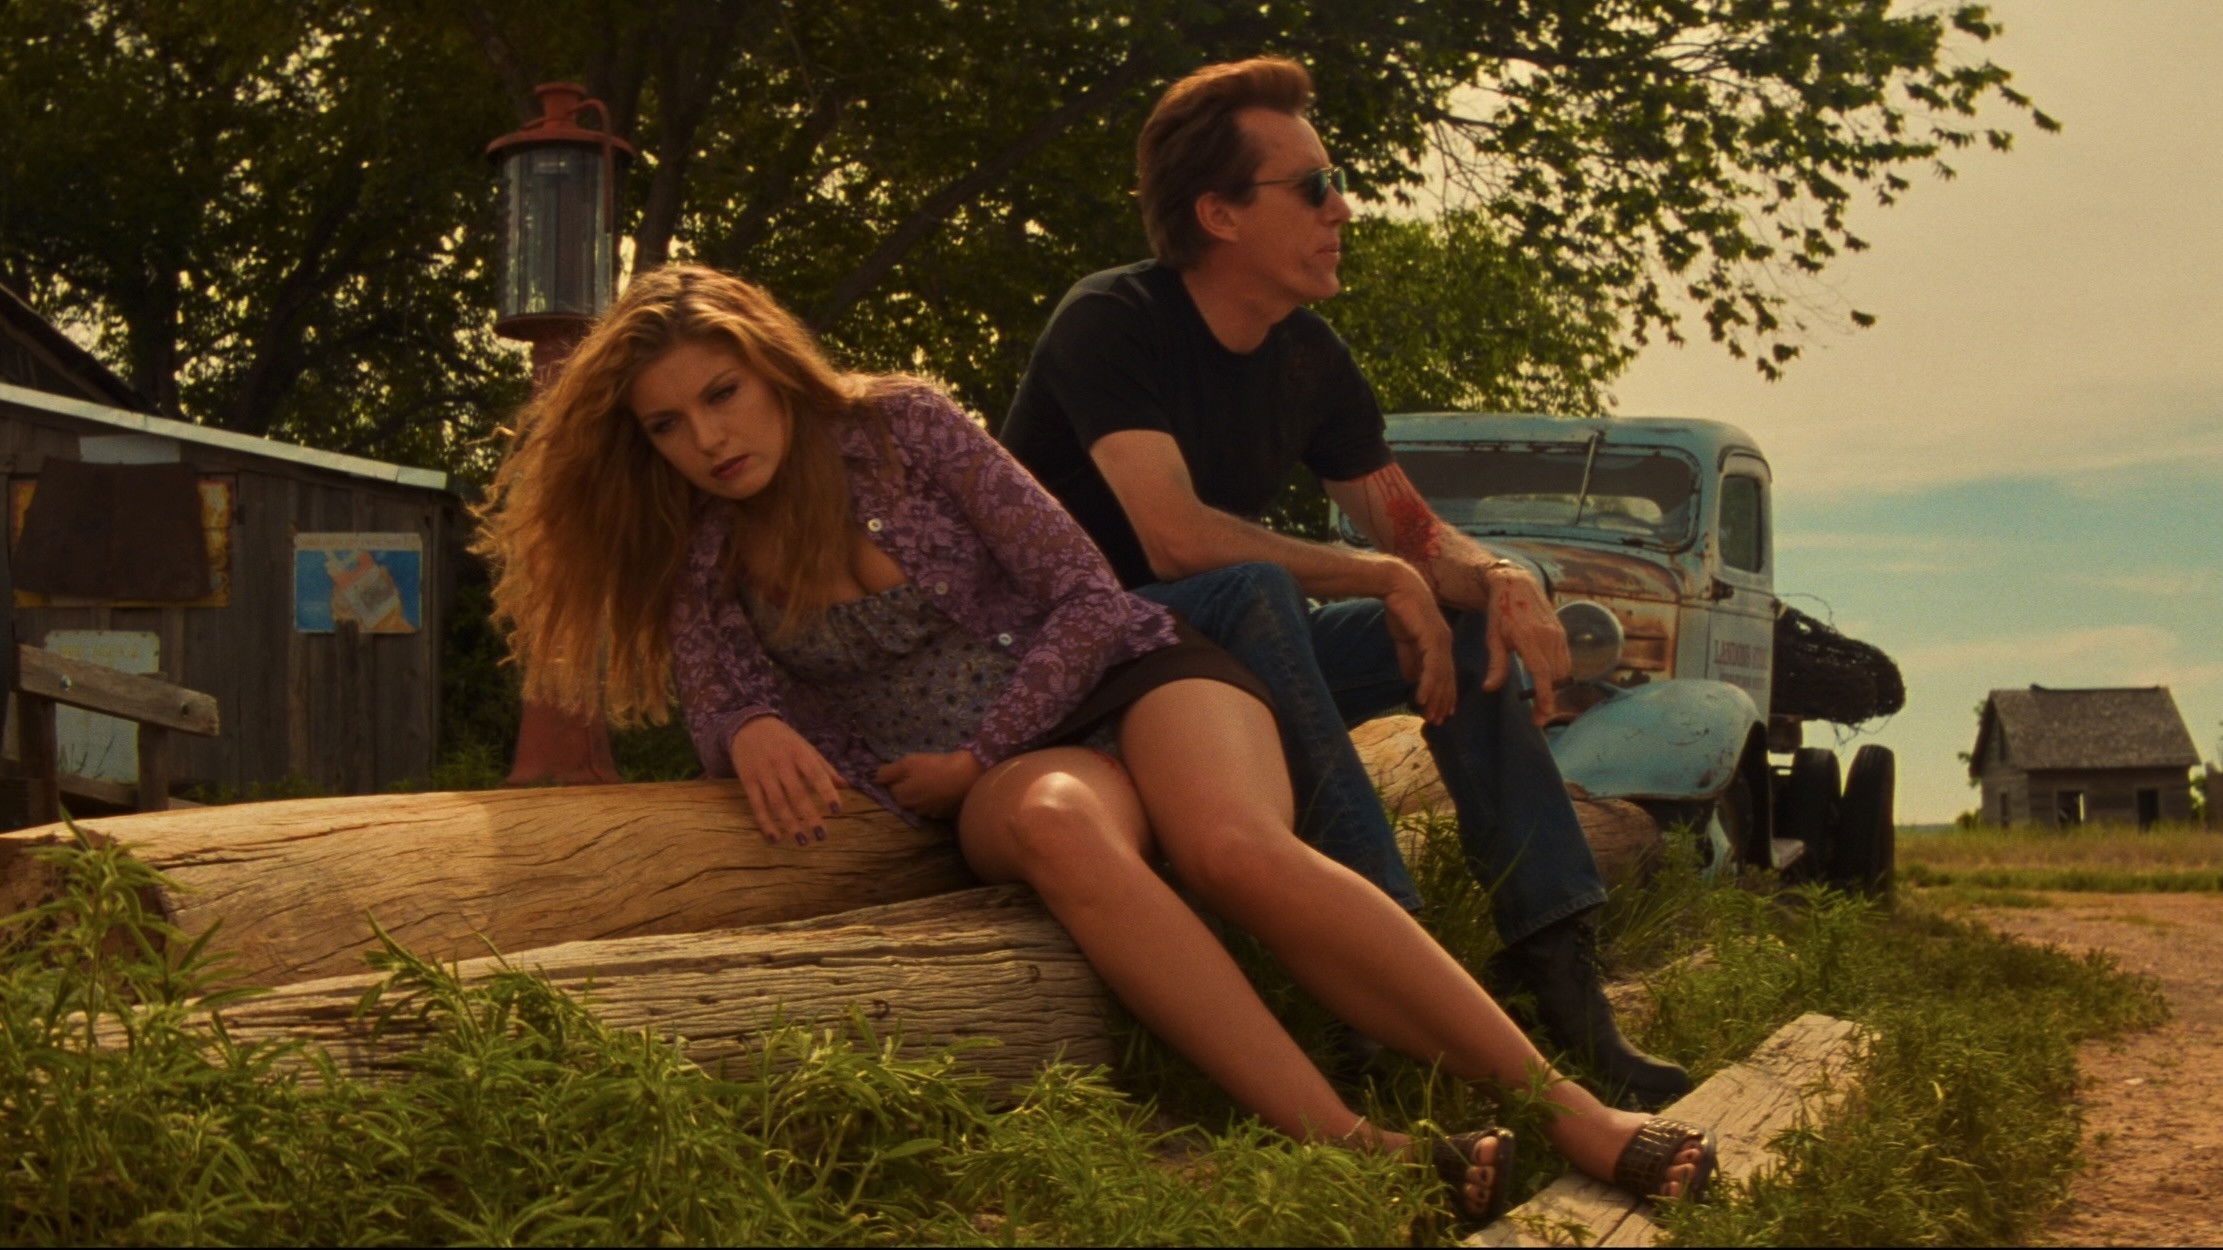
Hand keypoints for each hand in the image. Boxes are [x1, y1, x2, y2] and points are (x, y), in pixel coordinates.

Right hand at [729, 716, 842, 845]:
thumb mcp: (805, 746)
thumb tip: (846, 785)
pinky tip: (775, 838)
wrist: (747, 726)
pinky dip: (765, 823)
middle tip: (821, 835)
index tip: (837, 810)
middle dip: (810, 816)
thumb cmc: (783, 739)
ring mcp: (763, 773)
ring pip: (777, 803)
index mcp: (799, 753)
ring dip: (790, 824)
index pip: (816, 774)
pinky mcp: (747, 781)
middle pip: (797, 793)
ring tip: (802, 841)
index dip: (827, 792)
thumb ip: (824, 767)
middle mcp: (781, 763)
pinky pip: (757, 805)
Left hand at [876, 750, 985, 819]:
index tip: (906, 768)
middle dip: (908, 787)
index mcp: (902, 797)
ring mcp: (930, 813)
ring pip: (920, 802)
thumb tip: (873, 778)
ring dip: (923, 794)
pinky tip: (943, 788)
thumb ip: (888, 772)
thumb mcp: (908, 763)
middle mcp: (913, 809)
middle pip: (905, 797)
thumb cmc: (934, 767)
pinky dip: (936, 798)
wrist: (966, 776)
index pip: (891, 788)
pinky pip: (935, 806)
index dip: (897, 777)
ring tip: (933, 779)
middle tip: (920, 772)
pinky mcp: (945, 813)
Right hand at [1378, 559, 1456, 723]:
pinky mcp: (1432, 638)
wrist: (1396, 586)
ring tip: (1431, 716)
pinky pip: (1432, 667)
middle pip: (1447, 678)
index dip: (1443, 693)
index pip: (1445, 673)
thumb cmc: (1400, 609)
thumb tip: (1410, 679)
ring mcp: (1440, 640)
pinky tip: (1422, 699)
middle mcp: (1444, 643)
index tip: (1440, 712)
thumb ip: (1409, 659)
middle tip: (1437, 721)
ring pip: (1442, 676)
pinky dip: (1428, 685)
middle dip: (1442, 701)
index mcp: (1440, 643)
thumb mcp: (1404, 640)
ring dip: (1436, 698)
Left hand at [1479, 563, 1571, 724]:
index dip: (1545, 697)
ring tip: (1541, 702)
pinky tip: (1547, 681)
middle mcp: (1548, 637)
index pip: (1542, 674)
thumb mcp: (1493, 639)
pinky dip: (1559, 675)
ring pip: (1563, 671)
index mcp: (1528, 638)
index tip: (1541, 716)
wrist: (1517, 584)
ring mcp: (1558, 634)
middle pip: (1555, 678)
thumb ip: (1496, 665)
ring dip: (1555, 689)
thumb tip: (1489, 689)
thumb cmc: (1501, 613)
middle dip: (1549, 700)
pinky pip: (1566, 661)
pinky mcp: (1562, 633)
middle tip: (1537, 717)